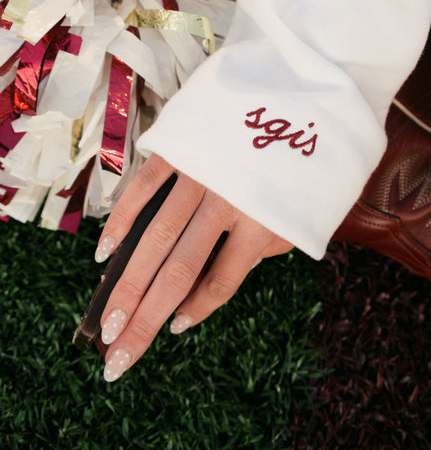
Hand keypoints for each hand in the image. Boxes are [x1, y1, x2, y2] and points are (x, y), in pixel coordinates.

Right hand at [94, 153, 293, 381]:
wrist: (304, 90)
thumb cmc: (307, 159)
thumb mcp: (302, 211)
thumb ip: (264, 245)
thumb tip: (224, 272)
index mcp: (262, 222)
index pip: (221, 281)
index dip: (196, 311)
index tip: (174, 331)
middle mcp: (226, 202)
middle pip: (178, 271)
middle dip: (144, 320)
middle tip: (116, 359)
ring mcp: (199, 173)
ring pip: (154, 239)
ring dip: (127, 284)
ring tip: (106, 322)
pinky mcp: (180, 147)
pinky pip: (144, 188)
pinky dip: (122, 220)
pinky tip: (105, 253)